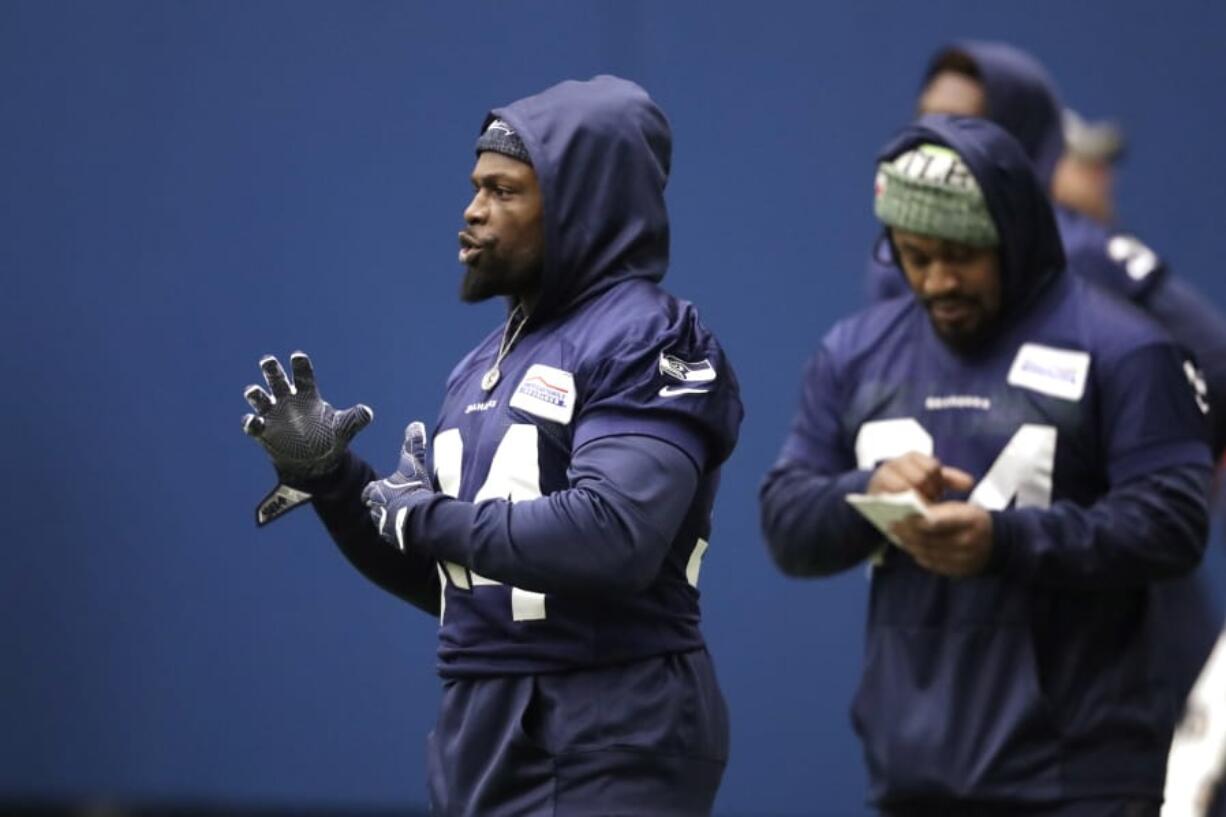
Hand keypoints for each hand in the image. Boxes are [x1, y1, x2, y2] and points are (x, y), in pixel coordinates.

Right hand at [242, 352, 372, 524]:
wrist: (317, 464)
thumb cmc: (329, 439)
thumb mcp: (344, 429)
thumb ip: (354, 419)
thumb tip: (368, 413)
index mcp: (307, 395)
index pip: (303, 375)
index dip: (299, 365)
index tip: (297, 356)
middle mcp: (288, 400)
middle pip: (276, 379)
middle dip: (271, 369)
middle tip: (268, 361)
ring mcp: (273, 415)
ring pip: (259, 398)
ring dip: (254, 393)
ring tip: (254, 392)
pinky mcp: (264, 432)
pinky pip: (252, 425)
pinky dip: (250, 422)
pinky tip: (254, 422)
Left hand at [361, 421, 434, 549]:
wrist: (419, 519)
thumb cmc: (414, 490)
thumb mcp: (415, 465)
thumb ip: (414, 445)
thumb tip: (416, 423)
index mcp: (377, 490)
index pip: (369, 490)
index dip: (376, 489)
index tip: (383, 489)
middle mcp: (375, 508)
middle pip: (375, 507)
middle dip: (383, 505)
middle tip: (397, 503)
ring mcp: (382, 525)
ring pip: (382, 521)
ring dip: (391, 518)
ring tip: (405, 516)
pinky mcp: (392, 539)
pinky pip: (392, 535)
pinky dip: (398, 531)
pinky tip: (409, 528)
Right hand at [867, 451, 973, 502]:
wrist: (882, 497)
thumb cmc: (910, 487)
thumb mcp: (931, 481)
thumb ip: (950, 479)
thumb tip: (969, 483)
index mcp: (913, 457)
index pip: (932, 468)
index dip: (937, 484)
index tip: (937, 494)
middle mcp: (896, 462)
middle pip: (920, 477)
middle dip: (926, 493)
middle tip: (927, 502)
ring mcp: (883, 475)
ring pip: (907, 487)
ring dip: (915, 499)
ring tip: (917, 506)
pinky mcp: (874, 489)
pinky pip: (892, 496)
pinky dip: (902, 504)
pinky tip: (907, 509)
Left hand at [890, 501, 992, 577]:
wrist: (999, 544)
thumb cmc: (975, 521)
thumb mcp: (964, 508)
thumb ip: (941, 510)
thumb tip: (912, 512)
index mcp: (969, 519)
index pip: (935, 522)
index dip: (914, 521)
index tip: (900, 516)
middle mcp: (967, 541)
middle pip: (928, 539)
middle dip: (906, 533)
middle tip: (892, 526)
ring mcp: (963, 559)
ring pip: (927, 553)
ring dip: (910, 545)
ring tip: (898, 536)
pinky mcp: (959, 571)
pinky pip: (933, 564)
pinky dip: (919, 555)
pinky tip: (912, 548)